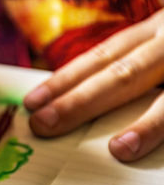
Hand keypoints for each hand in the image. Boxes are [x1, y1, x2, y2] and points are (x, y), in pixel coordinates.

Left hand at [24, 8, 163, 161]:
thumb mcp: (157, 40)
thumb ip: (129, 58)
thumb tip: (81, 87)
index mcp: (153, 33)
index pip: (101, 58)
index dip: (65, 79)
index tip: (33, 101)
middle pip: (122, 74)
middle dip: (81, 101)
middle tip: (43, 125)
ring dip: (147, 124)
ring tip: (118, 151)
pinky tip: (151, 147)